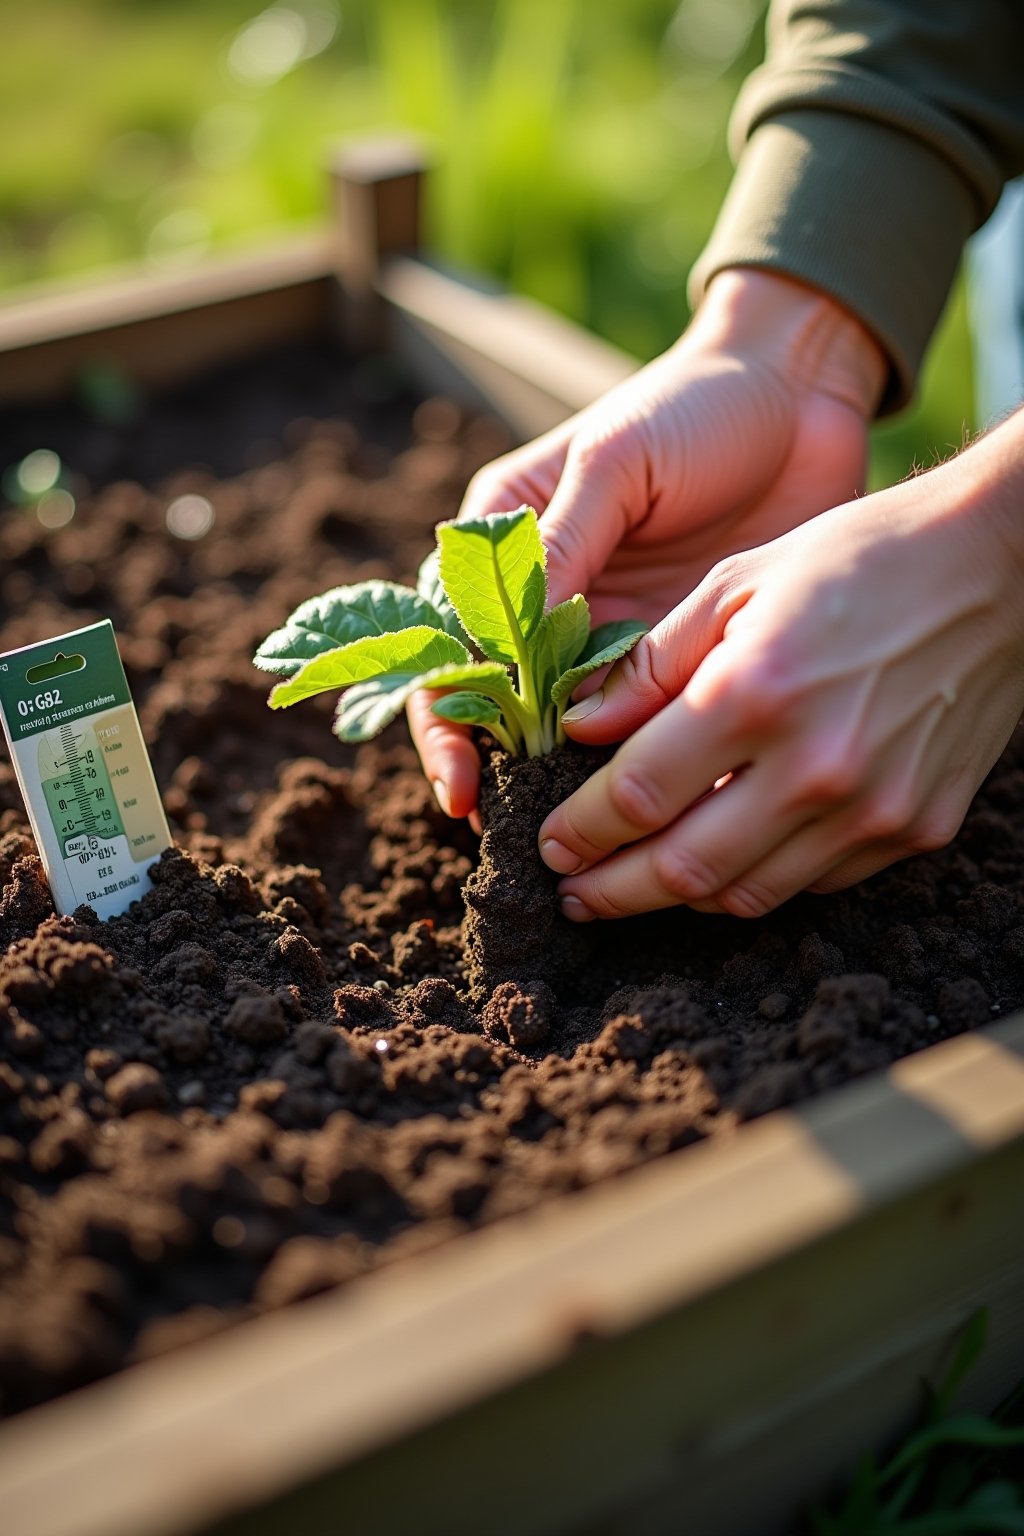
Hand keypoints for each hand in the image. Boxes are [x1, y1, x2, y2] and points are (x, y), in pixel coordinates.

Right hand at [410, 268, 885, 817]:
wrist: (801, 397)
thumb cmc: (694, 406)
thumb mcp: (616, 459)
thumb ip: (561, 542)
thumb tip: (508, 645)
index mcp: (505, 546)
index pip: (449, 648)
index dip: (446, 724)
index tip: (463, 784)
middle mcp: (548, 604)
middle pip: (501, 708)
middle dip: (501, 775)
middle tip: (521, 833)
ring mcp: (613, 638)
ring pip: (573, 734)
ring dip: (569, 786)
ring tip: (581, 842)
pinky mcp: (677, 660)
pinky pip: (650, 728)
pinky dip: (644, 768)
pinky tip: (654, 808)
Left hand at [539, 408, 1023, 919]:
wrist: (997, 566)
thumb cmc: (856, 558)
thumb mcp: (736, 582)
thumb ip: (649, 665)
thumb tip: (578, 730)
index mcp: (756, 691)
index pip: (636, 796)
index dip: (580, 831)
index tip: (552, 842)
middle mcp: (816, 765)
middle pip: (682, 867)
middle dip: (611, 891)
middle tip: (572, 895)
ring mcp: (874, 808)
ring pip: (746, 894)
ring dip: (677, 899)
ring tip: (636, 887)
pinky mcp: (917, 828)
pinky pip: (813, 883)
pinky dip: (756, 881)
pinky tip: (725, 859)